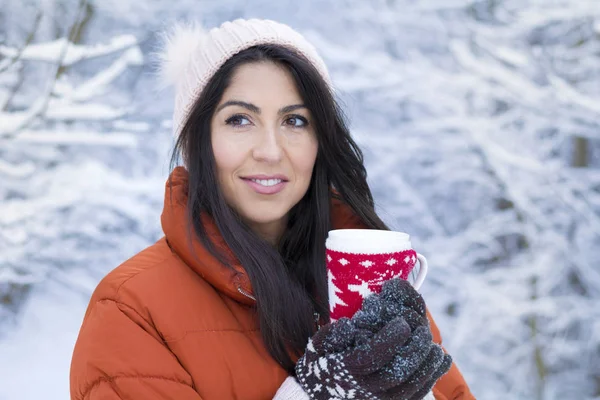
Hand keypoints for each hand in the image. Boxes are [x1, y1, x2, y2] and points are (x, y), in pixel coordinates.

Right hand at [296, 278, 451, 399]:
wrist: (318, 398)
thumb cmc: (320, 366)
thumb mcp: (318, 347)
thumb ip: (331, 335)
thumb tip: (349, 325)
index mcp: (346, 371)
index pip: (371, 357)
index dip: (389, 340)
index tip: (402, 323)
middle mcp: (364, 390)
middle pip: (395, 374)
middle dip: (413, 351)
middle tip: (423, 331)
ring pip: (408, 389)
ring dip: (426, 367)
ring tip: (436, 347)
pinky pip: (415, 397)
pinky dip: (431, 379)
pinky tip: (442, 361)